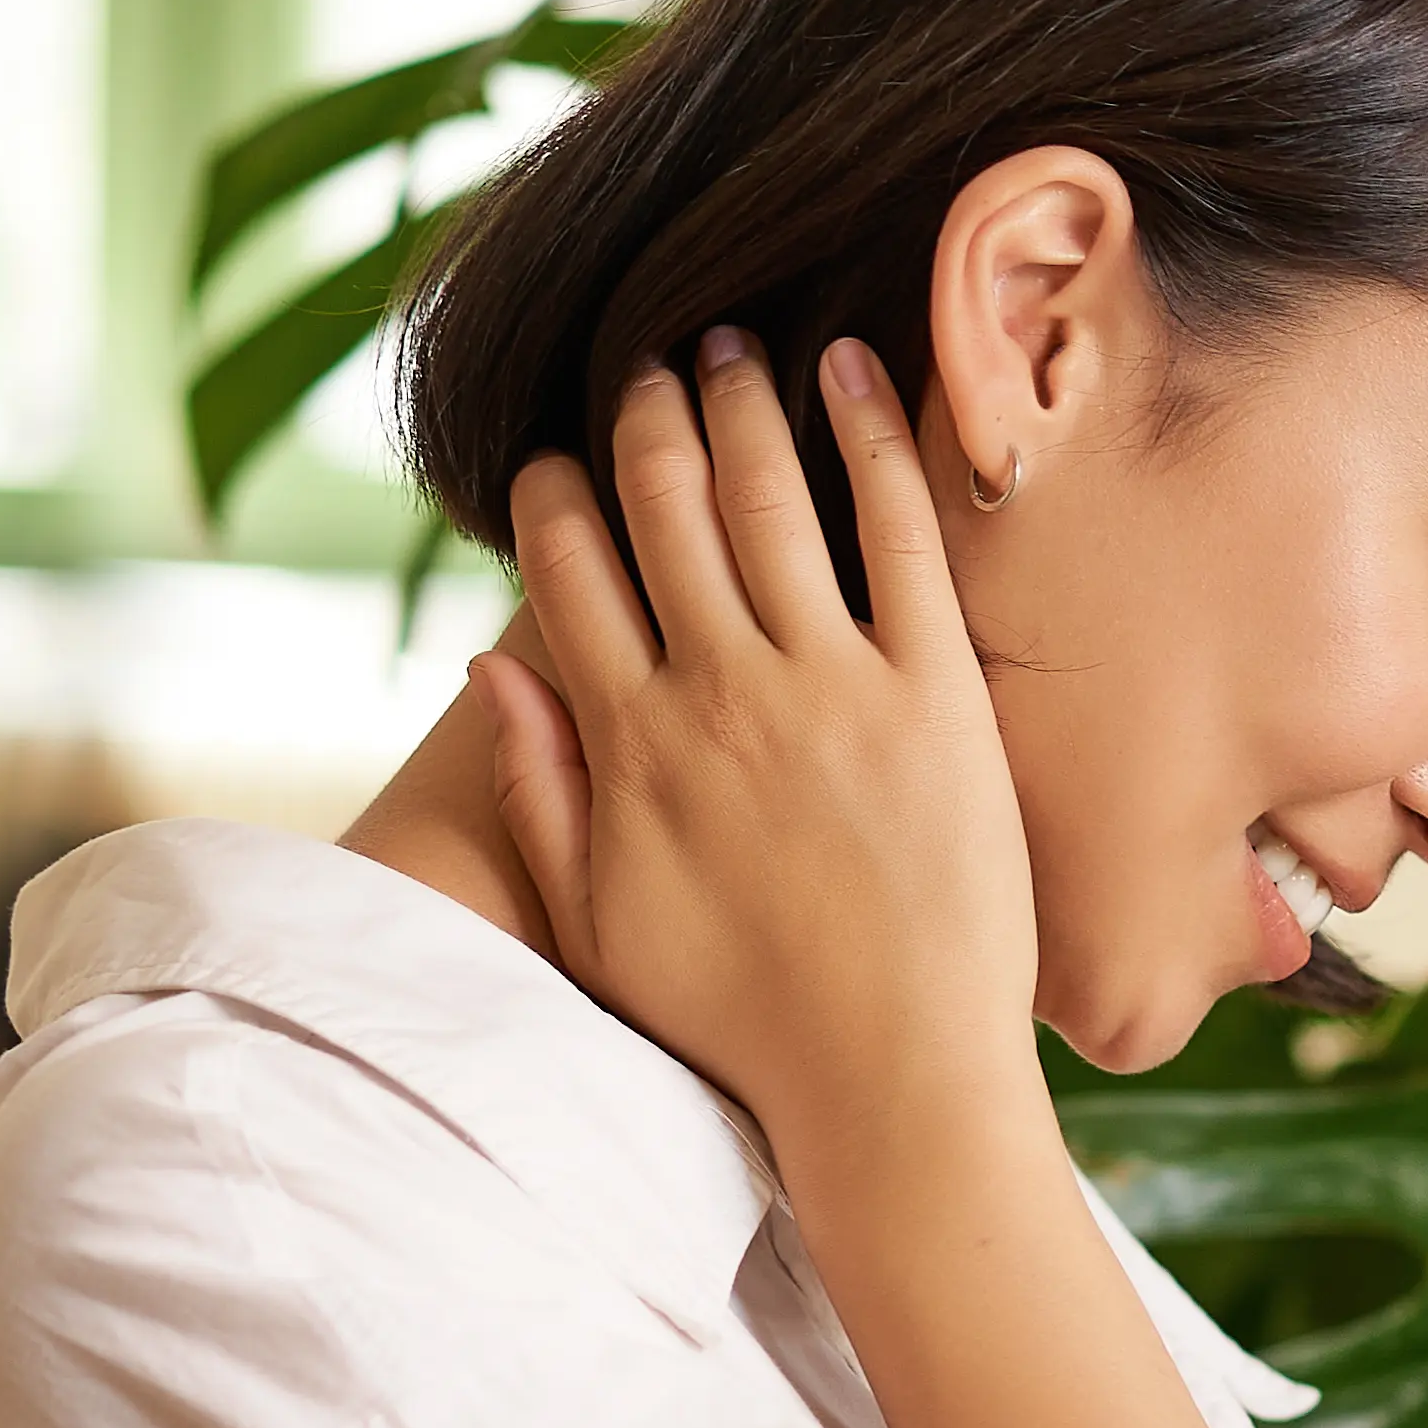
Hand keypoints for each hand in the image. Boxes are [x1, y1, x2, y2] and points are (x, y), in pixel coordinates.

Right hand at [476, 332, 1039, 1176]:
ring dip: (739, 400)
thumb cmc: (740, 1022)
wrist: (892, 1084)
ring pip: (767, 497)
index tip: (550, 456)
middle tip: (646, 361)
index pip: (565, 569)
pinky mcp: (937, 694)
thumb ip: (541, 789)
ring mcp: (833, 687)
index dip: (548, 491)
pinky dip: (870, 438)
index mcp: (633, 744)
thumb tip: (490, 662)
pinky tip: (851, 369)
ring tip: (729, 343)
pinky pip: (900, 535)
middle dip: (643, 413)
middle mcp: (722, 694)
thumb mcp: (599, 920)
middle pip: (661, 504)